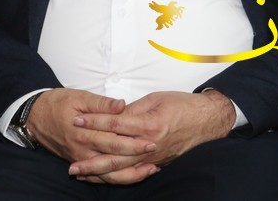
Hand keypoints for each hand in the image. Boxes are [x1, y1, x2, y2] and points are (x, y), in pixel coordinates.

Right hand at [24, 88, 154, 171]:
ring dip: (129, 174)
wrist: (35, 117)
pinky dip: (115, 178)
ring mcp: (80, 158)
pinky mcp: (79, 162)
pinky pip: (98, 176)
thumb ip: (101, 103)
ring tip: (150, 169)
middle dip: (136, 158)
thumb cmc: (59, 103)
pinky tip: (131, 176)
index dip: (133, 141)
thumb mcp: (79, 97)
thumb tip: (121, 105)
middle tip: (156, 154)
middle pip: (113, 158)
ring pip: (107, 174)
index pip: (113, 139)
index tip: (151, 139)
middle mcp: (82, 149)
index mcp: (84, 131)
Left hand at [68, 90, 236, 184]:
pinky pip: (133, 173)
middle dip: (90, 156)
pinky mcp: (156, 163)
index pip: (114, 123)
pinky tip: (103, 177)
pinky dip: (116, 176)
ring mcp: (152, 157)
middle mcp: (149, 144)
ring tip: (81, 173)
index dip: (94, 122)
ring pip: (121, 167)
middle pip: (113, 153)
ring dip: (99, 171)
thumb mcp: (156, 99)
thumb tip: (113, 115)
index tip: (77, 120)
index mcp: (148, 124)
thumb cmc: (183, 105)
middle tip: (70, 161)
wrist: (207, 120)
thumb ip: (133, 109)